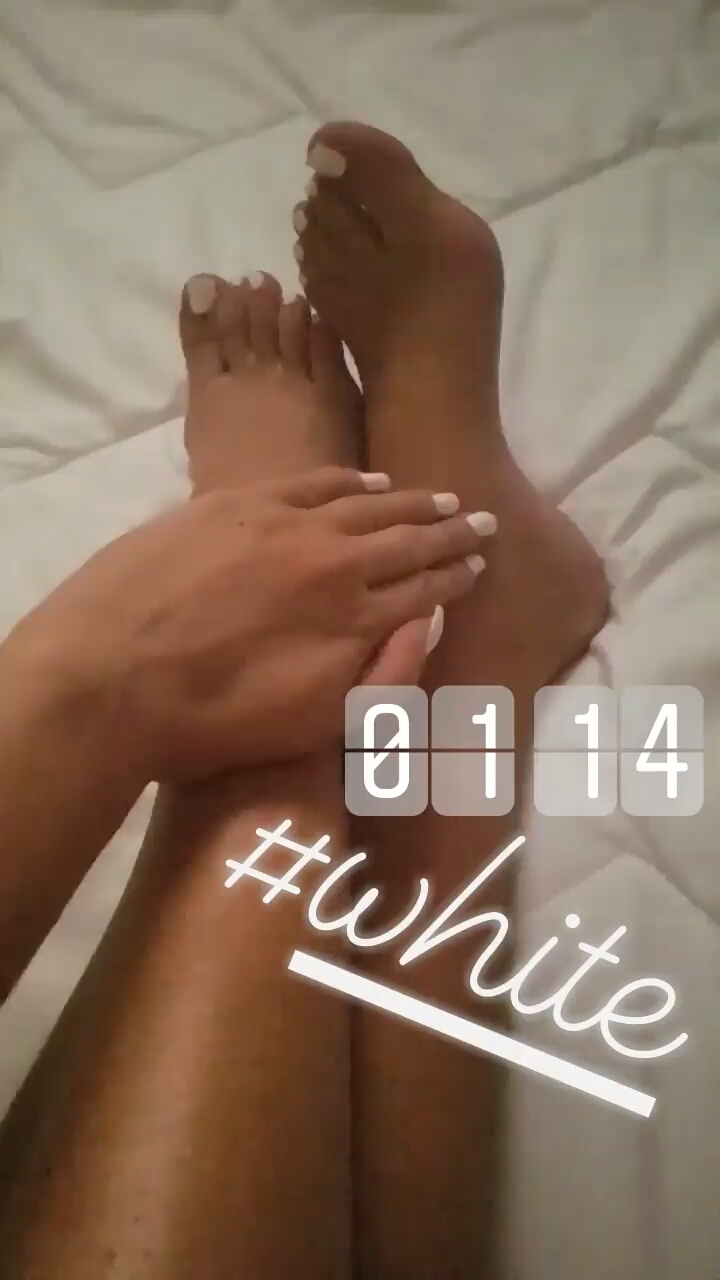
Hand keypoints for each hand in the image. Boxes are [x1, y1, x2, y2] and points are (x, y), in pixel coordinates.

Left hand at [14, 468, 488, 781]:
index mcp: (356, 620)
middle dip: (450, 533)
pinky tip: (371, 481)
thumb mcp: (313, 722)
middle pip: (407, 541)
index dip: (456, 577)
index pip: (424, 590)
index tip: (479, 563)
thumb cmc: (211, 724)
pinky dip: (348, 480)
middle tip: (481, 521)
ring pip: (367, 505)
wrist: (109, 680)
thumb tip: (428, 622)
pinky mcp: (237, 503)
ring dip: (410, 503)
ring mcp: (285, 526)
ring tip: (441, 499)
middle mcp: (335, 563)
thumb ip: (380, 674)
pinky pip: (311, 482)